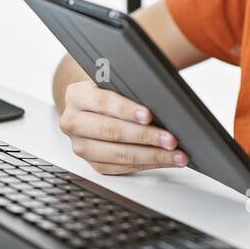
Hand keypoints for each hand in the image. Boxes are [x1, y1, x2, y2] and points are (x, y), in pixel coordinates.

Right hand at [58, 81, 188, 174]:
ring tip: (175, 154)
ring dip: (152, 155)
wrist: (93, 106)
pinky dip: (148, 164)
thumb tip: (161, 100)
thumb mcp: (114, 81)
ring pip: (118, 155)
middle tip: (171, 139)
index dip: (127, 110)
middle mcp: (73, 122)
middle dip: (146, 136)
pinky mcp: (93, 164)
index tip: (149, 115)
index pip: (103, 102)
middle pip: (111, 132)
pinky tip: (165, 160)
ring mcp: (81, 146)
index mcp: (77, 96)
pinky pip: (122, 167)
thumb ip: (129, 86)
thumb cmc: (110, 90)